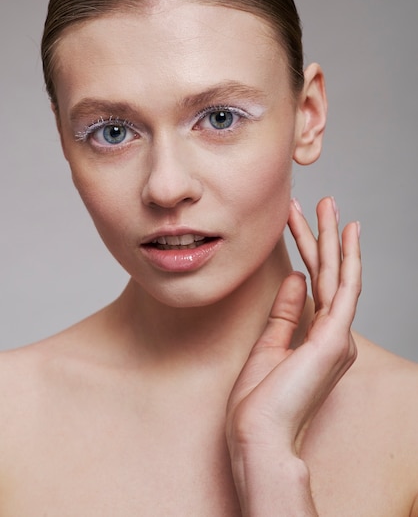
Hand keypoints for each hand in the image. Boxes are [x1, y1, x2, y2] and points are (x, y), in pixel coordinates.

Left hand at [226, 197, 360, 513]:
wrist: (256, 437)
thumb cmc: (258, 403)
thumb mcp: (268, 346)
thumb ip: (285, 312)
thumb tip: (295, 278)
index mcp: (317, 340)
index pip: (314, 285)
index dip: (307, 251)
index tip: (299, 223)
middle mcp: (334, 337)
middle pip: (328, 275)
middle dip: (324, 236)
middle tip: (323, 202)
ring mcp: (337, 337)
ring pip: (337, 275)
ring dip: (334, 238)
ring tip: (330, 205)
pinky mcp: (334, 339)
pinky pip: (343, 289)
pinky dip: (347, 259)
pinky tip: (346, 234)